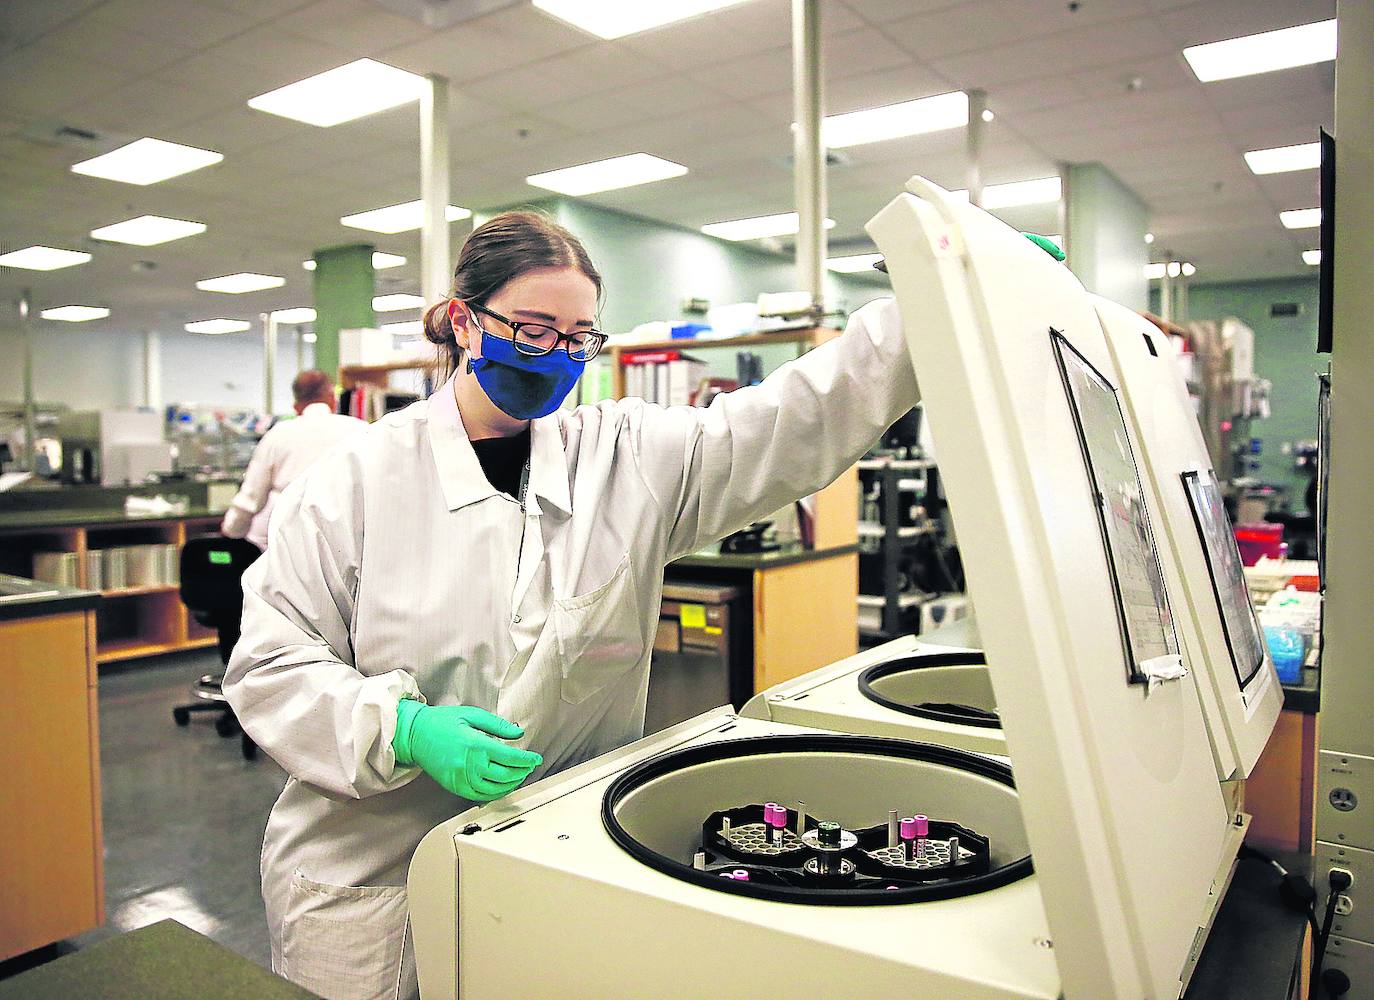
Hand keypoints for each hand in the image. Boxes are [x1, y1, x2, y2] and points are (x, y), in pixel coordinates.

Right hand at [392, 700, 542, 800]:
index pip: (509, 757)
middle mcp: (468, 764)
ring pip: (494, 789)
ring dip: (511, 784)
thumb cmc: (441, 722)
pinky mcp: (454, 786)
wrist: (414, 734)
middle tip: (529, 766)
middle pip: (505, 775)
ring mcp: (460, 778)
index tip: (536, 759)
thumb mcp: (471, 714)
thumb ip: (497, 725)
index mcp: (475, 744)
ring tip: (519, 776)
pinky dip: (494, 794)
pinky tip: (502, 787)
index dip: (527, 760)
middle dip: (522, 772)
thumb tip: (517, 733)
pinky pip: (479, 796)